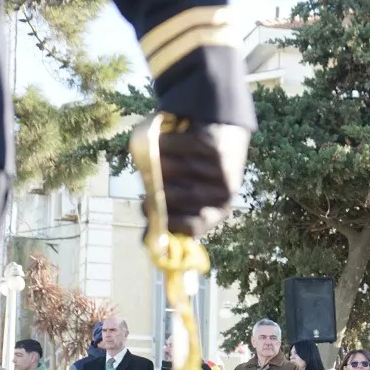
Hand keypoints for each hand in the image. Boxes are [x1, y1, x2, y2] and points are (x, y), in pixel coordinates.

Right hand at [154, 121, 250, 237]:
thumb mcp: (188, 194)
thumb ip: (167, 215)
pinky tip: (164, 141)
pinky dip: (164, 143)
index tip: (149, 210)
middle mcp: (223, 193)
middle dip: (157, 191)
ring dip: (158, 164)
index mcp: (218, 210)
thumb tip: (146, 240)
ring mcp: (220, 169)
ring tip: (157, 160)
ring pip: (174, 169)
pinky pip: (177, 146)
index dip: (168, 222)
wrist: (223, 129)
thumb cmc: (197, 169)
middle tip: (148, 184)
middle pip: (178, 197)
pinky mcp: (214, 146)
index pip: (193, 227)